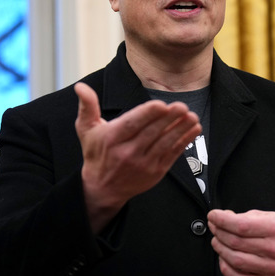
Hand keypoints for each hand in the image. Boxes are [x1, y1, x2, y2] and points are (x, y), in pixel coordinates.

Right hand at [74, 82, 201, 231]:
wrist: (102, 188)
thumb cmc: (96, 154)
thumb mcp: (86, 129)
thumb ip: (87, 106)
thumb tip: (81, 87)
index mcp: (112, 139)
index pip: (131, 125)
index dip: (147, 114)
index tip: (160, 104)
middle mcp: (127, 152)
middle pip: (151, 133)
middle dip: (168, 119)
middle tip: (181, 106)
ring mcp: (143, 164)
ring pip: (165, 143)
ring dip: (180, 129)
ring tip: (191, 116)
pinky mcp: (155, 172)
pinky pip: (172, 154)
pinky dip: (184, 141)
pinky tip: (193, 129)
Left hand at [208, 209, 274, 275]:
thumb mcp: (271, 217)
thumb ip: (247, 216)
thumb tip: (225, 217)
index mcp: (274, 229)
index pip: (241, 225)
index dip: (221, 220)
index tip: (213, 215)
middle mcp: (272, 249)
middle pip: (234, 242)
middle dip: (218, 232)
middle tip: (213, 226)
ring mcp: (268, 268)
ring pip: (234, 259)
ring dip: (219, 248)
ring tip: (217, 240)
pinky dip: (225, 266)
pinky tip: (224, 257)